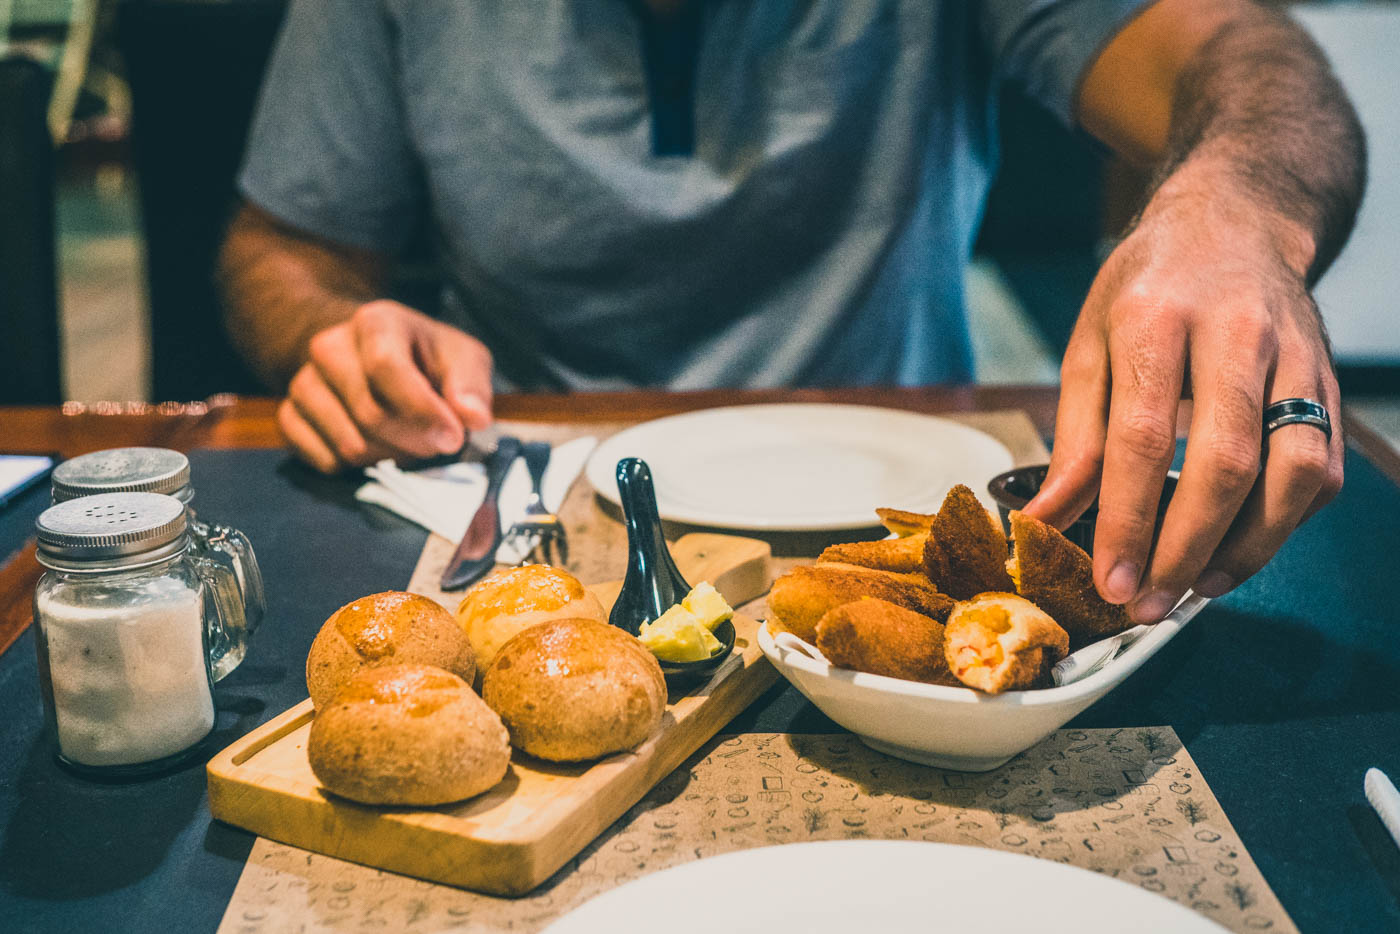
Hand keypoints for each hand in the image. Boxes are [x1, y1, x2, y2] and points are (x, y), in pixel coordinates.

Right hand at [278, 300, 493, 472]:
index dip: (421, 410)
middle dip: (412, 441)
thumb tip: (473, 418)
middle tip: (436, 445)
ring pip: (348, 444)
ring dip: (389, 457)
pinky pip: (323, 460)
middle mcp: (328, 347)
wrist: (375, 358)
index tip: (453, 438)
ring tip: (409, 444)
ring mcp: (303, 383)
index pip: (385, 366)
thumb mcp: (463, 359)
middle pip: (369, 413)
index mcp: (374, 322)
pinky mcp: (290, 416)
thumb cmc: (427, 359)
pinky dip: (357, 470)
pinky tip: (377, 450)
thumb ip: (471, 385)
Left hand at [1025, 174, 1342, 620]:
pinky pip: (1323, 466)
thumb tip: (1044, 521)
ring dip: (1247, 547)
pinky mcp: (1328, 380)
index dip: (1126, 520)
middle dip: (1183, 548)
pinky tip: (1242, 549)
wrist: (1236, 220)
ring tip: (1196, 588)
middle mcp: (1236, 334)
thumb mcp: (1089, 343)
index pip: (1143, 438)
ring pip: (1292, 471)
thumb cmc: (1149, 286)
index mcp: (1156, 319)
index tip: (1107, 580)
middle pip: (1224, 463)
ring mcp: (1294, 356)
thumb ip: (1074, 436)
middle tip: (1147, 604)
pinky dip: (1287, 522)